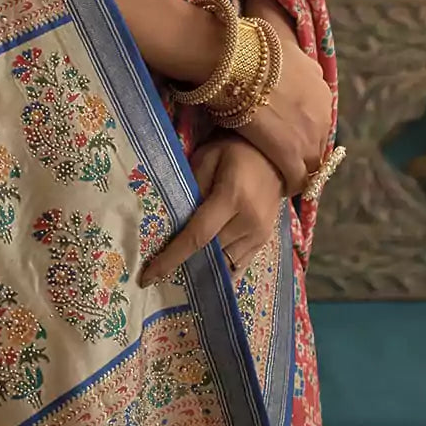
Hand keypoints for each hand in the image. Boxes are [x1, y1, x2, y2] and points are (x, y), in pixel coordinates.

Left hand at [140, 132, 284, 285]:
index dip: (172, 258)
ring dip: (201, 269)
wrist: (277, 154)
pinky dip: (220, 270)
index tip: (149, 276)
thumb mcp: (207, 158)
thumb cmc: (236, 149)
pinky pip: (238, 265)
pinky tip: (203, 272)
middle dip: (183, 264)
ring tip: (177, 272)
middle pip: (210, 253)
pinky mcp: (265, 241)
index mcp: (232, 197)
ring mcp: (260, 234)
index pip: (197, 236)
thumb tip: (172, 219)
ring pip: (224, 264)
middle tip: (157, 272)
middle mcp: (249, 221)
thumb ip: (190, 187)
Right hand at [235, 42, 331, 197]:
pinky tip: (277, 185)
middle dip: (302, 149)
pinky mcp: (292, 153)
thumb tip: (280, 70)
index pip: (318, 118)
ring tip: (277, 170)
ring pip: (311, 162)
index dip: (302, 129)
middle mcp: (323, 112)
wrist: (239, 61)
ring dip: (297, 166)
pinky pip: (298, 179)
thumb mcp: (284, 53)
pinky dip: (290, 183)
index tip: (286, 134)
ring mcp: (310, 134)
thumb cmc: (251, 53)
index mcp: (320, 88)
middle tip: (280, 154)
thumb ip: (291, 68)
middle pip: (318, 141)